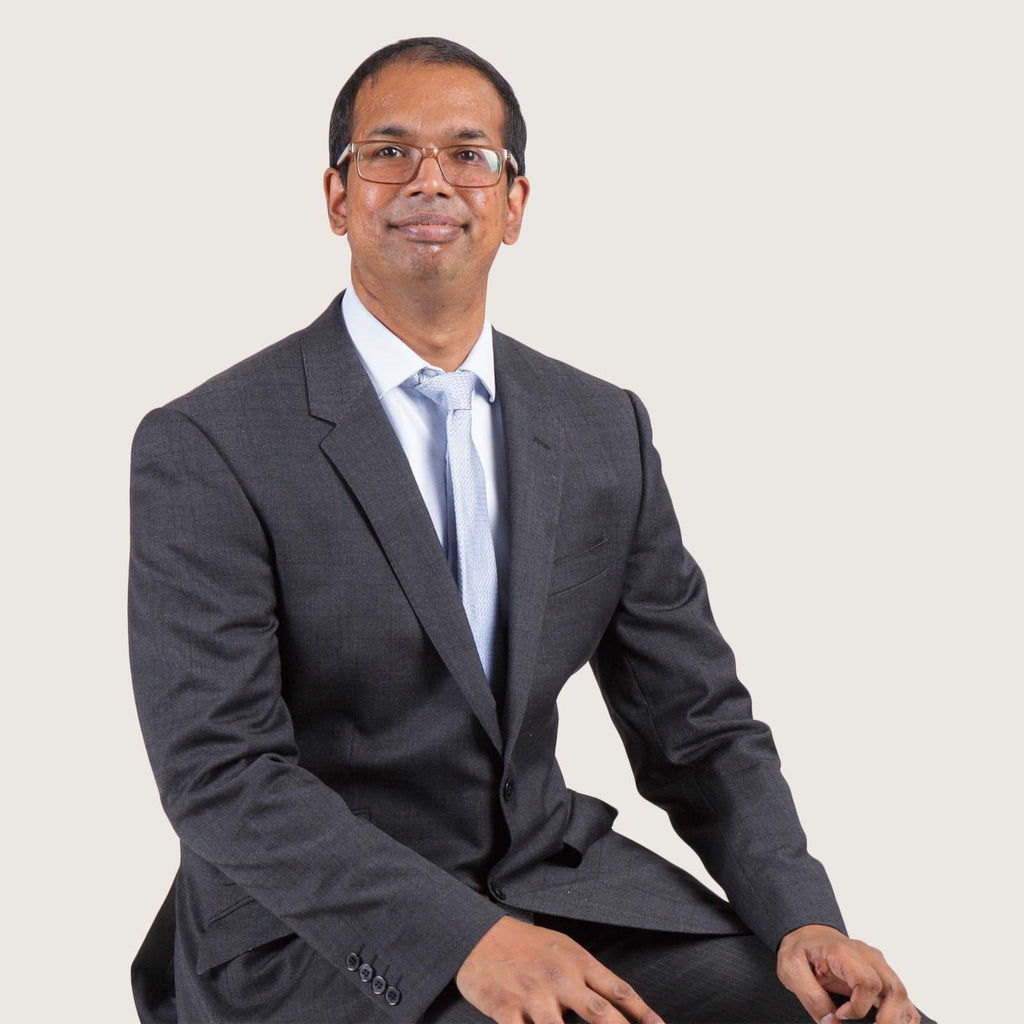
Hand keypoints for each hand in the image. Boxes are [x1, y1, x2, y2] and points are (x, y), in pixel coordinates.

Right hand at [455, 915, 665, 1023]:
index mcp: (577, 961)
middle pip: (598, 1012)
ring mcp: (532, 994)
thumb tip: (618, 1006)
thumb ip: (588, 977)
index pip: (617, 989)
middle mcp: (559, 977)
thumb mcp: (562, 950)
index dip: (643, 1013)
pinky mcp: (505, 1008)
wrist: (478, 936)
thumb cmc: (526, 947)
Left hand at [776, 924, 920, 1023]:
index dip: (858, 1006)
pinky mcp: (881, 976)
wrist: (806, 936)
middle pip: (894, 989)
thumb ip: (811, 998)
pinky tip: (886, 1023)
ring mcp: (878, 965)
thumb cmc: (801, 950)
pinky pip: (901, 996)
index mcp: (844, 952)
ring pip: (901, 994)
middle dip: (889, 1019)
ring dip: (897, 1018)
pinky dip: (901, 1015)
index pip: (867, 981)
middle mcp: (867, 956)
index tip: (840, 1015)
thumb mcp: (791, 970)